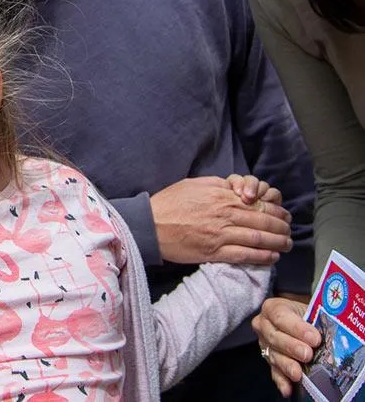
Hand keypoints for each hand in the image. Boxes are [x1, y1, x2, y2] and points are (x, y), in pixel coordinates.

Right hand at [150, 176, 291, 263]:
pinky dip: (261, 256)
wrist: (150, 225)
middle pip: (262, 221)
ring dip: (277, 242)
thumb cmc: (170, 203)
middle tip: (290, 230)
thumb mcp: (194, 184)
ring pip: (258, 238)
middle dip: (281, 226)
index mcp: (220, 196)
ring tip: (286, 244)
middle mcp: (224, 215)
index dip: (275, 209)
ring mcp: (220, 235)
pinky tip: (271, 256)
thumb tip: (235, 187)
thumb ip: (217, 185)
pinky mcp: (214, 252)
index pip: (257, 203)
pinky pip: (244, 255)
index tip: (283, 213)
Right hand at [252, 297, 319, 397]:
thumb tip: (326, 330)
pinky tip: (287, 389)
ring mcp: (265, 344)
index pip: (280, 316)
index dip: (297, 327)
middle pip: (274, 336)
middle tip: (307, 355)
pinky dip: (281, 380)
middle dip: (291, 346)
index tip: (314, 338)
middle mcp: (263, 325)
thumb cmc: (305, 314)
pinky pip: (274, 371)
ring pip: (273, 355)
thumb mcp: (308, 309)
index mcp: (272, 308)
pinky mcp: (269, 360)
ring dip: (286, 365)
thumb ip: (314, 318)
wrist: (298, 320)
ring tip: (298, 374)